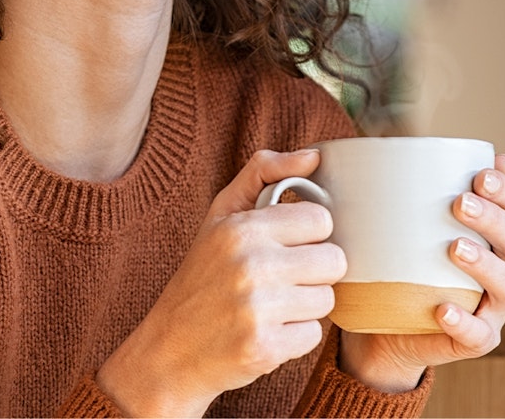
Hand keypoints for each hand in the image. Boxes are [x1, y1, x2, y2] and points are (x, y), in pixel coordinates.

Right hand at [97, 148, 347, 416]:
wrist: (170, 347)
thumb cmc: (202, 273)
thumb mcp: (221, 213)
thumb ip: (264, 172)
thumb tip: (314, 155)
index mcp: (242, 227)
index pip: (320, 219)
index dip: (309, 233)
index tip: (288, 242)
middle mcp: (251, 264)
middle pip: (334, 261)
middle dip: (314, 270)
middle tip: (284, 276)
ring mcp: (258, 309)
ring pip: (327, 299)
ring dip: (305, 304)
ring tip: (272, 303)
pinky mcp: (266, 348)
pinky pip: (314, 335)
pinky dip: (295, 336)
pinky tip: (267, 329)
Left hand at [340, 153, 504, 392]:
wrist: (377, 325)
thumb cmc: (382, 261)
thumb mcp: (377, 221)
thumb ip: (360, 188)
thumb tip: (318, 154)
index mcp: (479, 233)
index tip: (484, 169)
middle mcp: (492, 268)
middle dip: (494, 218)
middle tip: (460, 202)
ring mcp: (483, 306)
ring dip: (486, 265)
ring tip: (455, 247)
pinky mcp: (466, 340)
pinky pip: (476, 336)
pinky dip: (464, 323)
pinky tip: (442, 309)